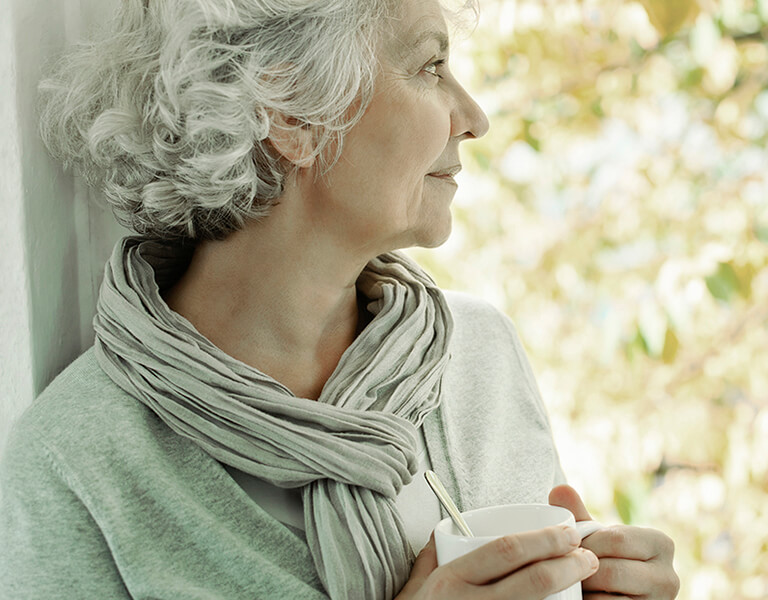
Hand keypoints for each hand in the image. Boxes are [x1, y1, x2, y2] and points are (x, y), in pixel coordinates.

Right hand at [395, 526, 598, 599]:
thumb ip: (432, 556)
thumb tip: (448, 529)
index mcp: (450, 581)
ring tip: (585, 581)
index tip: (569, 531)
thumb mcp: (414, 587)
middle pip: (533, 580)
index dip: (545, 538)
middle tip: (587, 555)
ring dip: (570, 593)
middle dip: (568, 563)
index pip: (506, 550)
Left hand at [549, 485, 679, 598]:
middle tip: (562, 568)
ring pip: (610, 599)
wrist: (626, 592)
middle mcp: (668, 576)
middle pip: (612, 571)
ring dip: (585, 592)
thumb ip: (580, 515)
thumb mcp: (600, 537)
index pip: (616, 540)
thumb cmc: (609, 558)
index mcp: (660, 543)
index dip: (586, 544)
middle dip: (582, 570)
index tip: (570, 547)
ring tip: (571, 583)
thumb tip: (559, 489)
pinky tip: (582, 598)